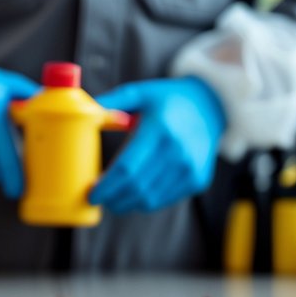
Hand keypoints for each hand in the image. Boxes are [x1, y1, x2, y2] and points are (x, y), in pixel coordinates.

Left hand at [89, 77, 224, 212]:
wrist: (211, 106)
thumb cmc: (167, 100)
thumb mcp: (141, 93)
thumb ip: (113, 101)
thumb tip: (84, 111)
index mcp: (159, 129)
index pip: (127, 168)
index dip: (107, 185)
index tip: (92, 193)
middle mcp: (178, 151)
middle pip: (136, 187)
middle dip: (112, 198)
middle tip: (97, 199)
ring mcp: (190, 168)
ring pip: (150, 199)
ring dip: (126, 204)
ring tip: (112, 200)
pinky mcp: (197, 180)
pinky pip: (164, 200)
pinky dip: (145, 203)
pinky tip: (133, 196)